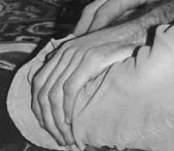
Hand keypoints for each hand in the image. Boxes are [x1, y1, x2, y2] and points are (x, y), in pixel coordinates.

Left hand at [31, 19, 145, 146]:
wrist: (135, 34)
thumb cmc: (115, 50)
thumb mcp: (89, 55)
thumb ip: (73, 65)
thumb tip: (60, 86)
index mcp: (63, 51)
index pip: (38, 83)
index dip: (38, 108)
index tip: (46, 126)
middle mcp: (66, 51)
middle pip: (43, 91)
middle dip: (47, 120)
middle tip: (59, 139)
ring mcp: (77, 54)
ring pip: (53, 93)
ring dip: (57, 120)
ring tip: (67, 137)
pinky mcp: (90, 59)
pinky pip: (69, 89)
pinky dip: (67, 108)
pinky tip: (72, 121)